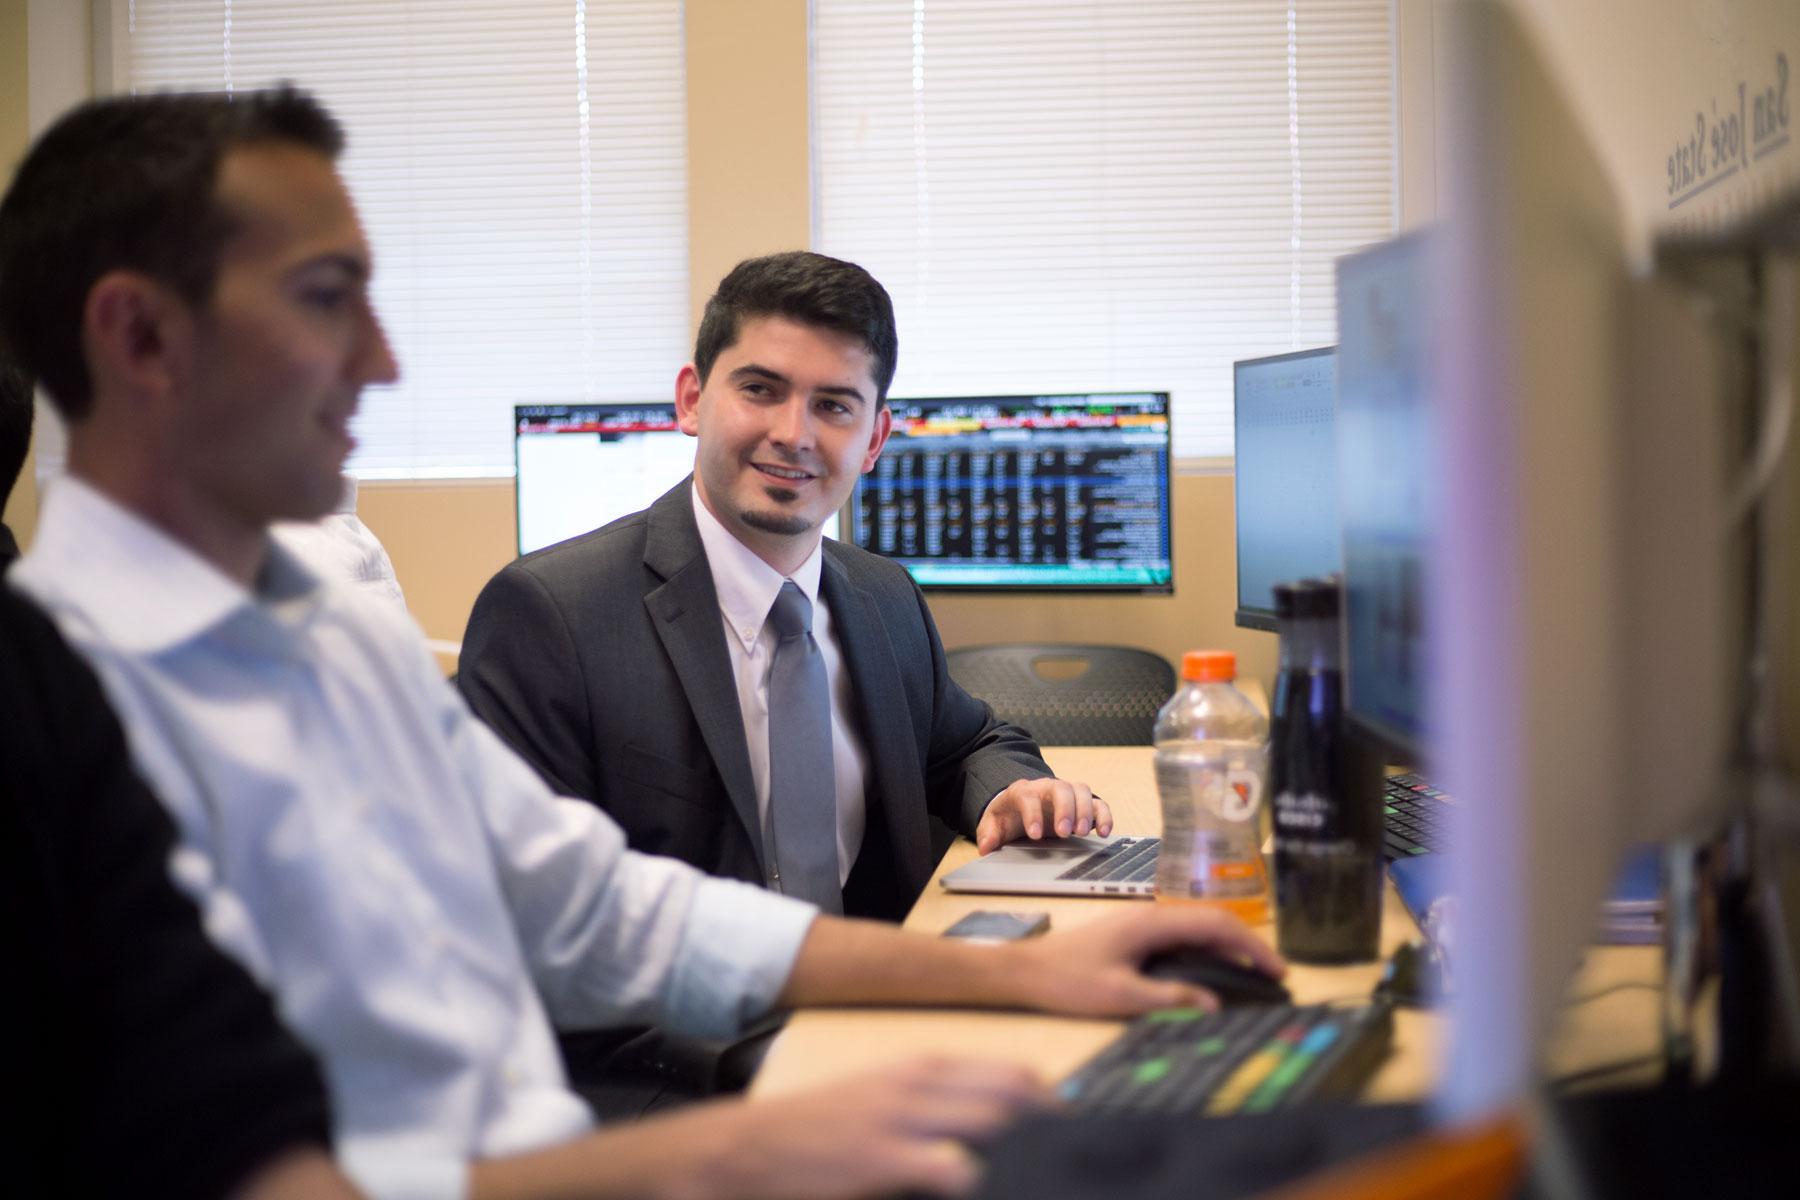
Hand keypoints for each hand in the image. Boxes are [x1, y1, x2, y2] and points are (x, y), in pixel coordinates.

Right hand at [665, 1057, 1048, 1199]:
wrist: (749, 1148)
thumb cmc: (817, 1131)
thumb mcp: (879, 1101)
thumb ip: (933, 1106)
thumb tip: (995, 1124)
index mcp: (922, 1068)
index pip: (1010, 1071)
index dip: (1051, 1099)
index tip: (1076, 1124)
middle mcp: (918, 1084)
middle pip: (1014, 1091)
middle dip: (1052, 1122)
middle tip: (1077, 1151)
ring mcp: (902, 1119)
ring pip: (993, 1119)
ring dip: (1024, 1145)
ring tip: (1043, 1169)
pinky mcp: (883, 1157)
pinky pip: (953, 1166)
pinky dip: (978, 1179)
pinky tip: (984, 1190)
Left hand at [975, 777, 1112, 852]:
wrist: (1022, 805)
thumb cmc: (1009, 815)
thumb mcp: (994, 824)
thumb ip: (989, 834)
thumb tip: (986, 847)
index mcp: (1023, 791)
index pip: (1028, 797)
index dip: (1033, 814)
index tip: (1035, 835)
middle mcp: (1047, 788)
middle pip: (1060, 788)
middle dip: (1064, 809)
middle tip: (1065, 832)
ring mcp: (1067, 793)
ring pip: (1081, 791)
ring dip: (1085, 811)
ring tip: (1082, 833)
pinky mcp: (1082, 804)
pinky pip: (1098, 803)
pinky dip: (1104, 816)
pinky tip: (1104, 833)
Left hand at [1007, 904, 1285, 1016]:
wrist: (1026, 971)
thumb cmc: (1067, 980)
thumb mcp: (1119, 995)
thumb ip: (1167, 999)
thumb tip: (1212, 1004)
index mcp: (1151, 922)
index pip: (1216, 924)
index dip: (1251, 946)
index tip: (1277, 970)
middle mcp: (1150, 916)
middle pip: (1212, 922)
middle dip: (1247, 946)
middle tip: (1275, 977)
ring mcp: (1142, 925)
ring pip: (1198, 929)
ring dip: (1228, 949)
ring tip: (1253, 976)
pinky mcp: (1135, 937)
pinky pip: (1182, 939)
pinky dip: (1207, 953)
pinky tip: (1214, 974)